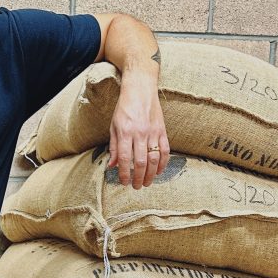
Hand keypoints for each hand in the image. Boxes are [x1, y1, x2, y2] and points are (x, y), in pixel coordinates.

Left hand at [107, 72, 169, 188]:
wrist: (140, 90)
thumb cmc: (124, 108)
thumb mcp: (113, 126)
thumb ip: (114, 147)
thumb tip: (112, 166)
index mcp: (125, 132)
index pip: (125, 158)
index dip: (124, 173)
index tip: (124, 182)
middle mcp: (140, 133)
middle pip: (141, 162)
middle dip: (139, 178)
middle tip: (137, 187)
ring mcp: (153, 132)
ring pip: (154, 159)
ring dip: (151, 175)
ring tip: (147, 183)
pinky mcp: (162, 130)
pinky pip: (165, 151)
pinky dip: (163, 164)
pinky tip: (159, 172)